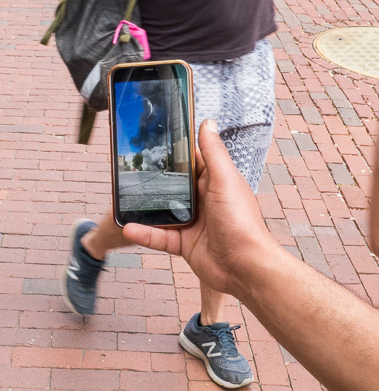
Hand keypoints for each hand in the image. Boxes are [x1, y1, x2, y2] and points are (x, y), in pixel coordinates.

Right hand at [122, 120, 275, 295]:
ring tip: (121, 198)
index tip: (152, 138)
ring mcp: (194, 223)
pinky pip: (160, 237)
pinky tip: (128, 227)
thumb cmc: (242, 223)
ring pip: (162, 211)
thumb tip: (207, 122)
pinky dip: (145, 233)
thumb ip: (214, 153)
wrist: (245, 267)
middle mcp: (205, 201)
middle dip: (153, 179)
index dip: (175, 150)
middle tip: (127, 168)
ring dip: (144, 207)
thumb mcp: (225, 181)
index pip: (192, 161)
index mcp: (215, 183)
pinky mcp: (185, 244)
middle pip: (173, 185)